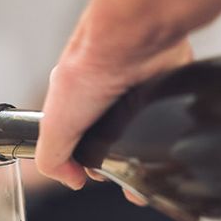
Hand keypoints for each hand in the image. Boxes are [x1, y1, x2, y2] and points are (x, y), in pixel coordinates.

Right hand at [38, 39, 192, 191]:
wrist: (132, 40)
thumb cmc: (91, 70)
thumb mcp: (54, 126)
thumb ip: (51, 158)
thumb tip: (71, 180)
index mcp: (76, 104)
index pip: (80, 145)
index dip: (87, 166)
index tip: (95, 177)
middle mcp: (106, 98)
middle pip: (113, 144)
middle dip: (119, 167)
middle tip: (125, 175)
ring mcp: (136, 93)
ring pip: (142, 137)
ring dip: (146, 160)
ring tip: (148, 173)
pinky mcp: (165, 86)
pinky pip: (169, 119)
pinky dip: (168, 136)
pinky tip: (165, 146)